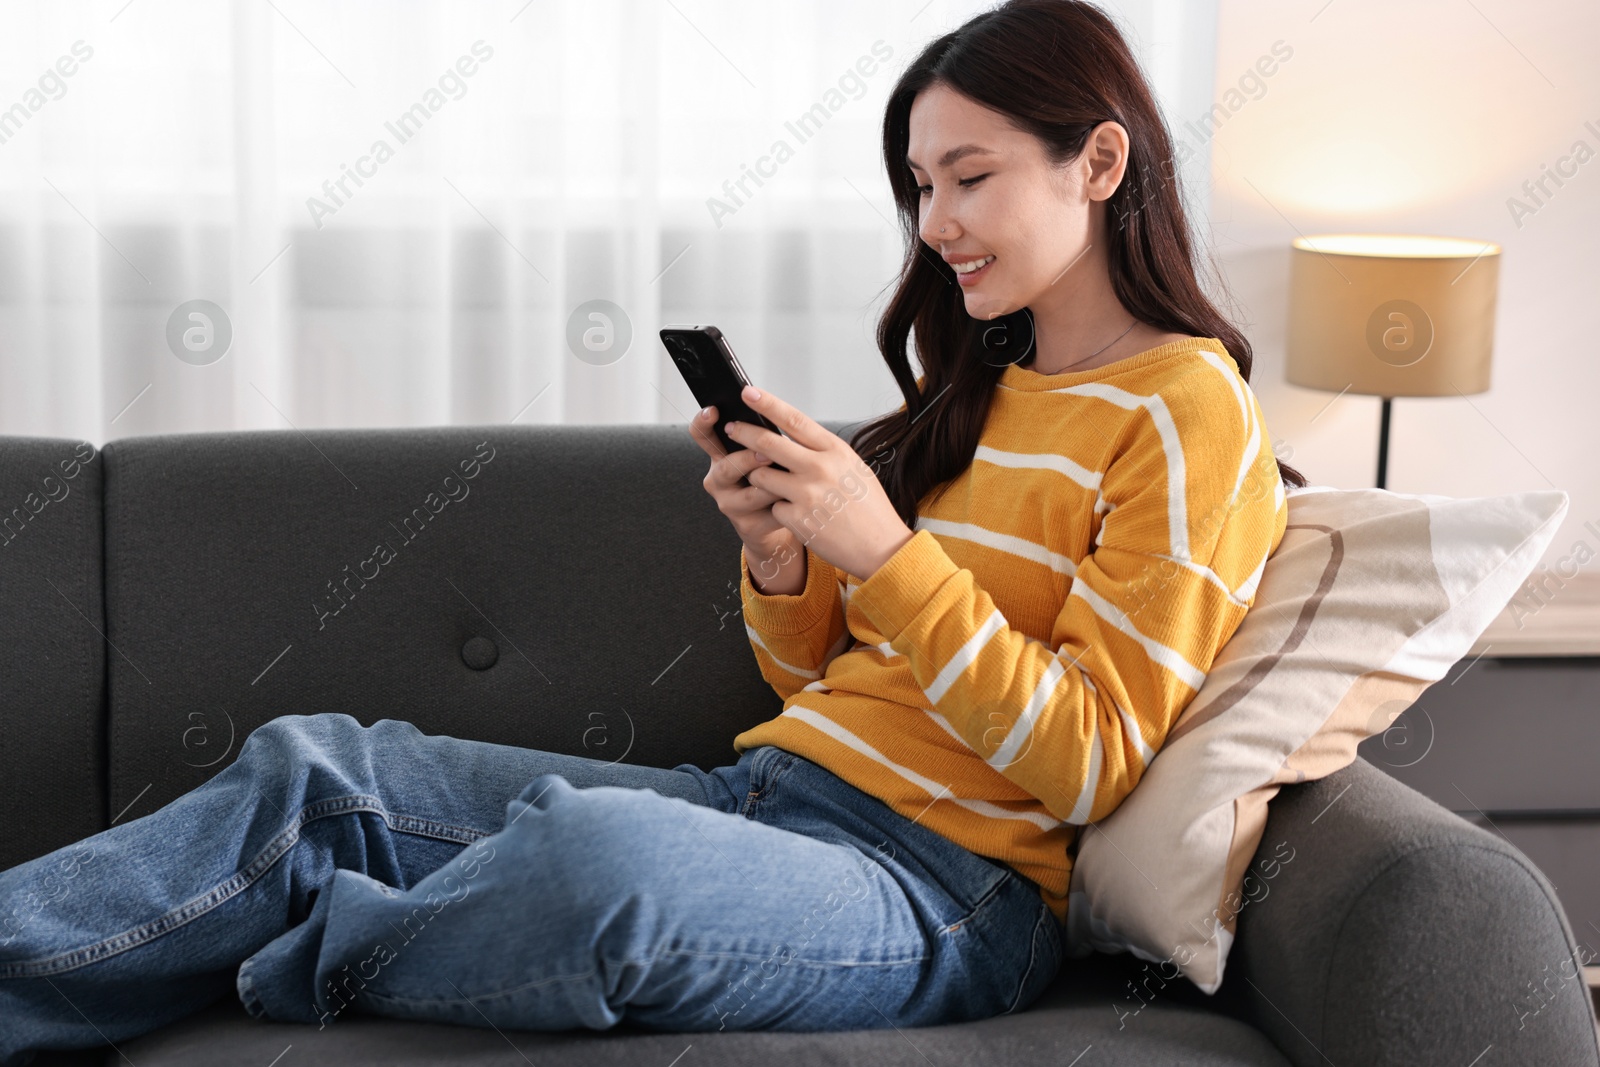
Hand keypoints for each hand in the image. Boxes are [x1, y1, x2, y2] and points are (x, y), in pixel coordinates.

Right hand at [688, 403, 802, 581]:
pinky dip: (785, 505)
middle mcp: (719, 480)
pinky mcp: (748, 526)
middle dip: (747, 460)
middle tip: (766, 454)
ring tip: (790, 477)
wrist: (775, 521)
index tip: (712, 410)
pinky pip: (768, 514)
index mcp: (720, 456)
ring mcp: (730, 504)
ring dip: (771, 484)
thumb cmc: (772, 477)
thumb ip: (762, 439)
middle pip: (726, 468)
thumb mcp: (763, 454)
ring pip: (749, 494)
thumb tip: (774, 416)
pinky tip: (799, 499)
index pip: (703, 435)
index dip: (703, 423)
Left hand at [723, 384, 914, 580]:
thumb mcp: (853, 468)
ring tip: (774, 485)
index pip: (794, 419)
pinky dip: (780, 510)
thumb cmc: (869, 508)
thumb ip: (824, 452)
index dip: (768, 404)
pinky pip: (772, 506)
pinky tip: (800, 516)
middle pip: (768, 443)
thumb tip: (793, 436)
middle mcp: (819, 468)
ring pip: (761, 475)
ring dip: (759, 477)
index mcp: (835, 451)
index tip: (749, 392)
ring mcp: (806, 494)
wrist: (880, 546)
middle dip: (744, 433)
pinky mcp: (797, 519)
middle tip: (732, 428)